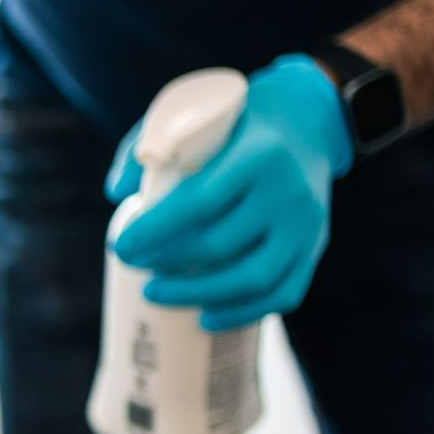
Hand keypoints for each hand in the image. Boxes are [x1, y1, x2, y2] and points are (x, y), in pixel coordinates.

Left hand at [105, 54, 351, 330]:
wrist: (308, 121)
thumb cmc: (233, 122)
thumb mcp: (191, 116)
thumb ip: (147, 146)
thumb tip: (117, 195)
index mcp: (257, 153)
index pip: (201, 202)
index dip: (155, 231)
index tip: (120, 246)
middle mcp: (288, 190)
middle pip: (222, 244)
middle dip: (167, 265)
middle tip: (132, 266)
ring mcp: (307, 222)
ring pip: (254, 277)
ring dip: (198, 295)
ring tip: (156, 294)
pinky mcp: (316, 245)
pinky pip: (284, 292)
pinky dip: (244, 312)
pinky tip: (207, 318)